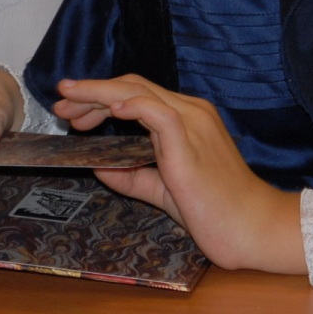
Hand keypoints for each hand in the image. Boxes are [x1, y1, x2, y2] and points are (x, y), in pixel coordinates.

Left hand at [54, 75, 305, 273]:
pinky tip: (110, 109)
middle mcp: (190, 112)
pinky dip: (132, 106)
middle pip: (132, 86)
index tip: (74, 115)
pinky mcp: (191, 141)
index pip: (137, 95)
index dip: (101, 99)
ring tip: (69, 105)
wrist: (252, 227)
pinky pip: (159, 113)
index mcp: (186, 119)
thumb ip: (134, 176)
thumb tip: (101, 167)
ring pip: (138, 92)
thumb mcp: (164, 190)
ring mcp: (193, 123)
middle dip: (91, 93)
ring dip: (98, 96)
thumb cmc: (216, 211)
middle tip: (60, 105)